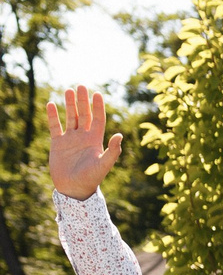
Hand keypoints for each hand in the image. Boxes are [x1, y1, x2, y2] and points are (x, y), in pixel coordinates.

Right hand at [46, 85, 121, 200]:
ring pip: (71, 117)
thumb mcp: (104, 164)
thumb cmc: (91, 178)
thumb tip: (120, 136)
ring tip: (68, 90)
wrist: (74, 188)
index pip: (98, 119)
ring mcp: (71, 139)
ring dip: (69, 104)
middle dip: (83, 101)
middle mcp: (84, 137)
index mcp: (96, 140)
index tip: (98, 94)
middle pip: (84, 115)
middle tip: (82, 86)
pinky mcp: (58, 143)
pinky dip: (52, 116)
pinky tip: (51, 104)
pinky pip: (55, 126)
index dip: (98, 107)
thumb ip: (112, 151)